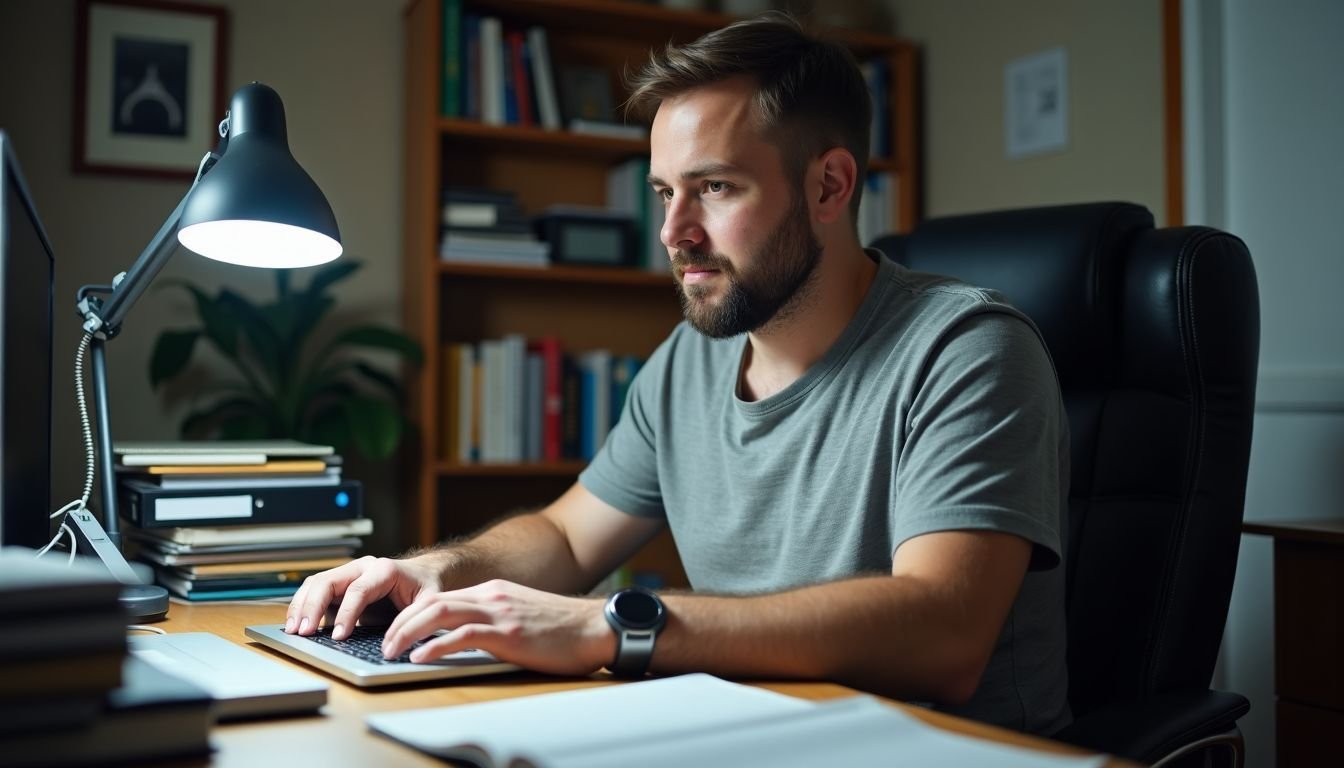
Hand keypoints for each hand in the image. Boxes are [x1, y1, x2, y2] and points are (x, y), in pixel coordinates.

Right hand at [286, 555, 443, 639]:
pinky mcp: (340, 583)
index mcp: (385, 570)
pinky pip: (315, 590)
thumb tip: (395, 644)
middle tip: (304, 632)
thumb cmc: (426, 588)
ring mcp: (348, 572)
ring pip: (316, 583)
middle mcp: (363, 567)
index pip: (358, 590)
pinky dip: (303, 605)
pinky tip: (296, 624)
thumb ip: (415, 620)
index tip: (338, 636)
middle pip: (329, 581)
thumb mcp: (429, 602)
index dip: (346, 613)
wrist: (424, 574)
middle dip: (313, 607)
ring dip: (302, 606)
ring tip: (293, 631)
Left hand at [381, 579, 615, 675]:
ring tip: (390, 651)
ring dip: (408, 633)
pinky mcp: (508, 633)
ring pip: (438, 614)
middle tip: (383, 644)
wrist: (596, 628)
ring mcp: (499, 612)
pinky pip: (461, 636)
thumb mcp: (521, 615)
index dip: (410, 615)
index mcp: (492, 591)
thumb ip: (494, 619)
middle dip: (400, 623)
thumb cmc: (564, 629)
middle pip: (431, 602)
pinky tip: (420, 658)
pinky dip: (434, 646)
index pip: (439, 598)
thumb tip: (465, 637)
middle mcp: (491, 596)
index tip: (394, 632)